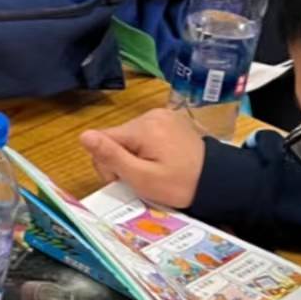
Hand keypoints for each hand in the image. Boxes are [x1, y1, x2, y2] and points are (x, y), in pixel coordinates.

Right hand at [80, 109, 206, 208]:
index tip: (124, 179)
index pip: (102, 139)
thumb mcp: (142, 177)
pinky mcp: (169, 120)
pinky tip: (160, 161)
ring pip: (128, 137)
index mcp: (143, 128)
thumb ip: (112, 156)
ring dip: (132, 155)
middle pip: (115, 137)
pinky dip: (145, 149)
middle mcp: (150, 115)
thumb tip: (83, 136)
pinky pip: (144, 134)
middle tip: (141, 178)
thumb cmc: (179, 184)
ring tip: (153, 170)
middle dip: (120, 160)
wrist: (217, 181)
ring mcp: (162, 115)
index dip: (106, 163)